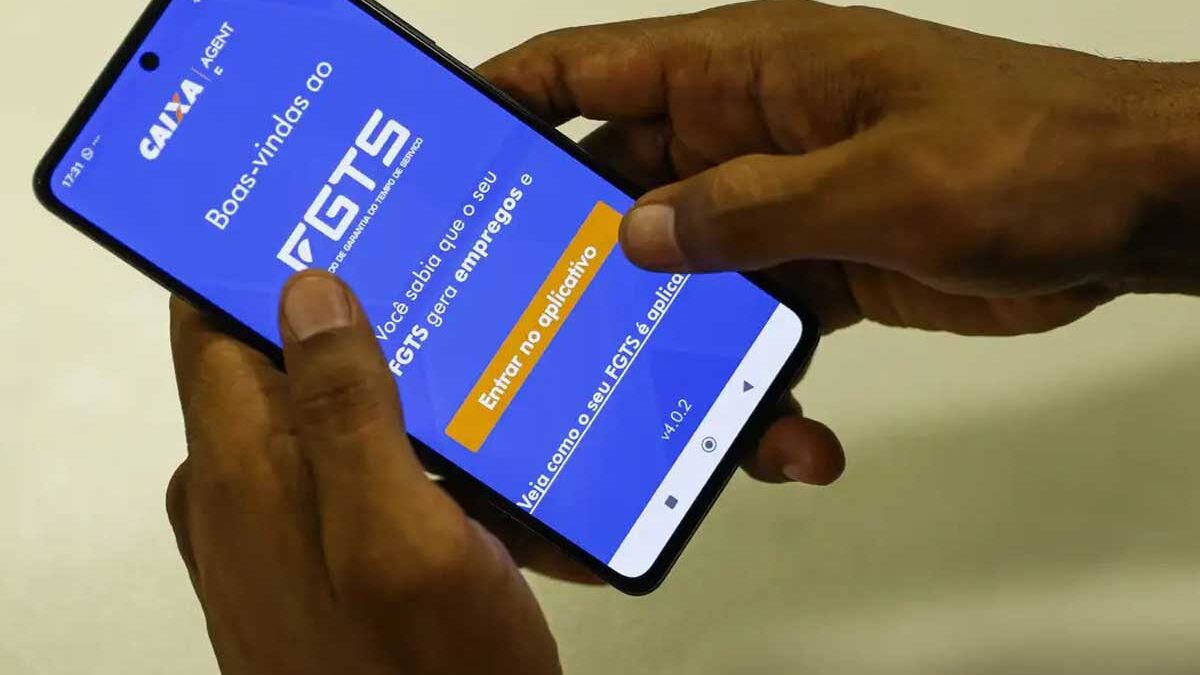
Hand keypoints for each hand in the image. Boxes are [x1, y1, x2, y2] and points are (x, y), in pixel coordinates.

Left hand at [167, 273, 561, 674]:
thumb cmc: (422, 673)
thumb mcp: (399, 540)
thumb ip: (347, 415)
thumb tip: (305, 290)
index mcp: (246, 472)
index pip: (213, 326)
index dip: (265, 262)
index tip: (343, 213)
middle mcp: (250, 495)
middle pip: (291, 367)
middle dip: (369, 322)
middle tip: (453, 285)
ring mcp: (290, 535)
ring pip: (346, 423)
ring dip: (417, 399)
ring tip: (498, 370)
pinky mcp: (334, 567)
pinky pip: (373, 483)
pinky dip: (432, 467)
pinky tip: (504, 469)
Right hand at [481, 0, 1199, 335]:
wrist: (1132, 206)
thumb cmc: (1032, 153)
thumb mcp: (881, 183)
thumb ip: (751, 211)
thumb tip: (637, 235)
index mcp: (751, 72)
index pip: (596, 70)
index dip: (512, 98)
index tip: (444, 143)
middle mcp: (751, 131)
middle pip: (622, 180)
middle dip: (569, 240)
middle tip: (512, 303)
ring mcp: (784, 200)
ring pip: (681, 262)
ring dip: (660, 323)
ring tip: (632, 388)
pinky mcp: (822, 264)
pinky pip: (749, 317)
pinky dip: (746, 369)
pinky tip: (769, 425)